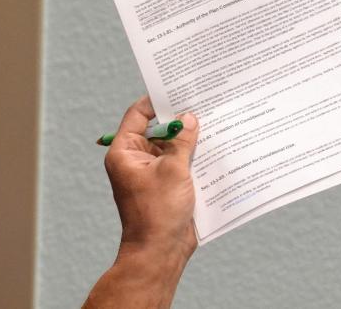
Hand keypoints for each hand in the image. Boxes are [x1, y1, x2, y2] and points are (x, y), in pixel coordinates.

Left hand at [105, 95, 198, 257]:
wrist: (160, 252)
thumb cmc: (158, 212)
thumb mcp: (173, 170)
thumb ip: (182, 141)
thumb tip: (189, 118)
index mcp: (125, 152)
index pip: (138, 115)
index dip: (157, 101)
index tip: (177, 89)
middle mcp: (135, 160)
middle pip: (157, 131)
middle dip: (179, 121)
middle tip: (202, 104)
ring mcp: (151, 174)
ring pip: (172, 148)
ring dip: (190, 141)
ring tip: (213, 122)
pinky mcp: (167, 186)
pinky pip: (179, 165)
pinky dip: (194, 158)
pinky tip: (215, 149)